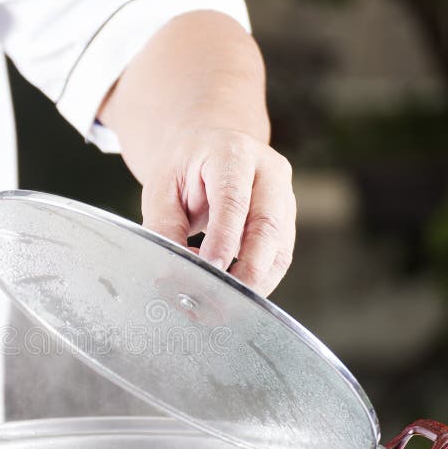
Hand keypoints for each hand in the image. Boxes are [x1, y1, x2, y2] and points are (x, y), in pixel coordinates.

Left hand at [141, 125, 295, 297]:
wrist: (206, 148)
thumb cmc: (183, 169)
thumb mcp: (161, 190)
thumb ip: (164, 228)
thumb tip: (171, 270)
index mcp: (232, 153)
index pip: (233, 200)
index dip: (224, 239)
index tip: (210, 269)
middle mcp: (267, 170)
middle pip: (268, 225)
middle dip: (248, 268)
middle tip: (222, 297)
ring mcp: (283, 194)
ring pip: (280, 246)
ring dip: (256, 280)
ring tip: (226, 300)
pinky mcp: (286, 218)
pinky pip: (280, 256)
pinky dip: (260, 278)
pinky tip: (235, 288)